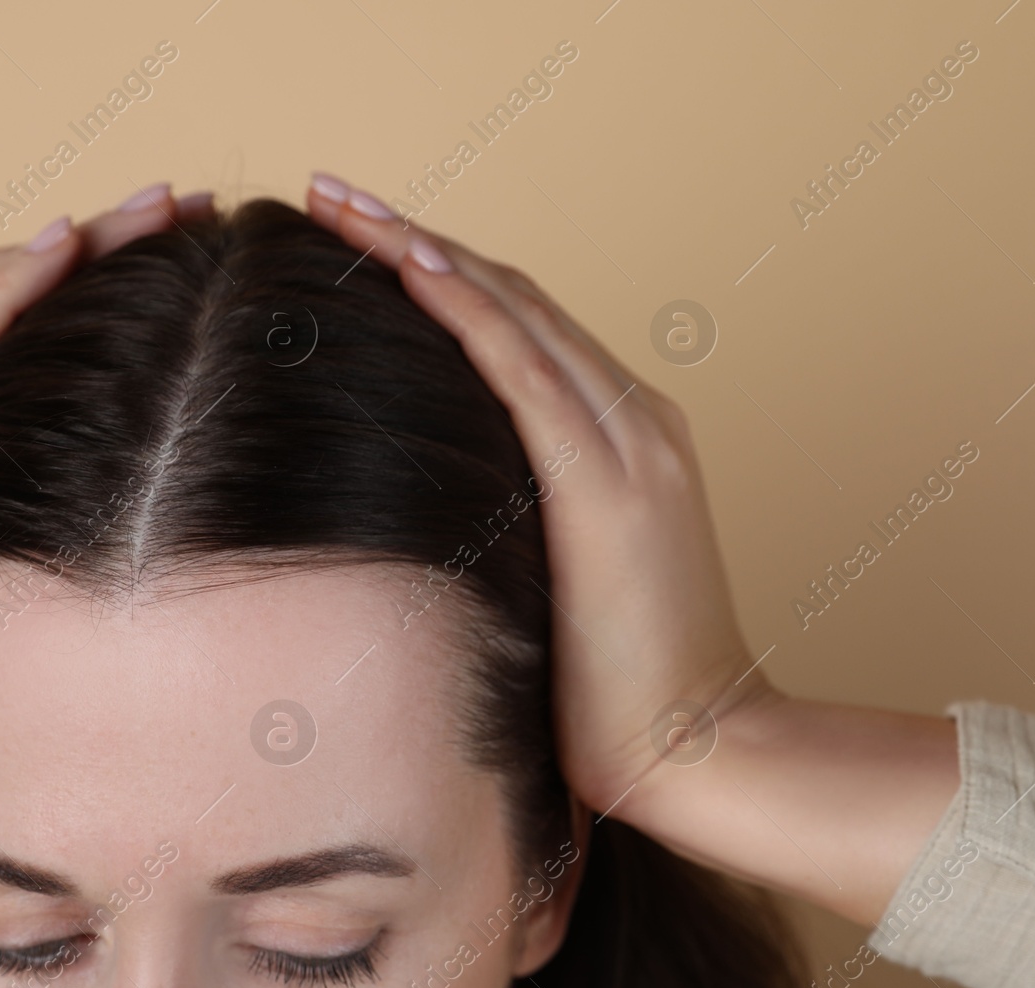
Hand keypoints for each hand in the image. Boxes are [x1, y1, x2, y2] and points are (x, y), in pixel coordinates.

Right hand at [0, 184, 214, 817]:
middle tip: (186, 198)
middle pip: (0, 288)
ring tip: (147, 209)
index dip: (95, 268)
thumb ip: (28, 495)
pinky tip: (53, 262)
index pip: (12, 314)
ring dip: (61, 249)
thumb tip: (140, 483)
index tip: (186, 238)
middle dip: (97, 238)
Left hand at [304, 174, 766, 813]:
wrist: (701, 747)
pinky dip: (467, 308)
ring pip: (516, 313)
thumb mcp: (559, 583)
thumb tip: (431, 514)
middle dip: (417, 239)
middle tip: (333, 193)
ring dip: (425, 250)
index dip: (443, 273)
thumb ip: (518, 525)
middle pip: (514, 298)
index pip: (523, 328)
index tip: (364, 238)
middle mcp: (636, 419)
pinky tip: (410, 264)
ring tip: (345, 205)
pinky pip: (527, 368)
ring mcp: (631, 443)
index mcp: (625, 439)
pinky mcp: (611, 483)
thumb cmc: (621, 690)